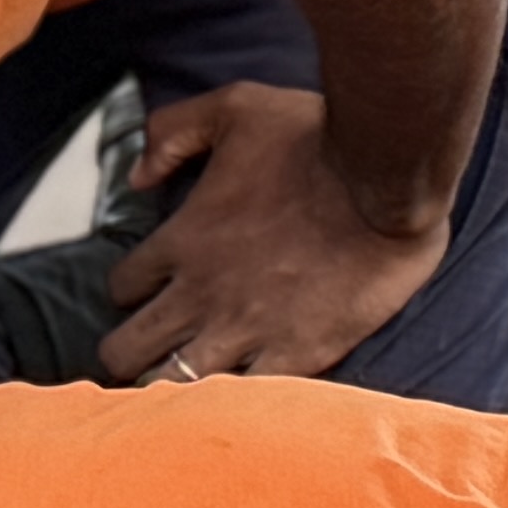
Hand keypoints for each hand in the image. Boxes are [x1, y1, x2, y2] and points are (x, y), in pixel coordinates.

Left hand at [99, 81, 454, 385]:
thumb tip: (136, 175)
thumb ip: (173, 131)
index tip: (154, 290)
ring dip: (173, 383)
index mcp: (182, 240)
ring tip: (188, 380)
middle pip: (125, 352)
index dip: (130, 292)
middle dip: (128, 354)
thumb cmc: (316, 137)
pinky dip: (234, 401)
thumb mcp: (234, 107)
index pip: (120, 289)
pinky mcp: (296, 354)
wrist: (387, 178)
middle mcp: (201, 293)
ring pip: (172, 385)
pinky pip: (242, 399)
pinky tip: (241, 390)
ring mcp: (246, 329)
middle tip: (153, 350)